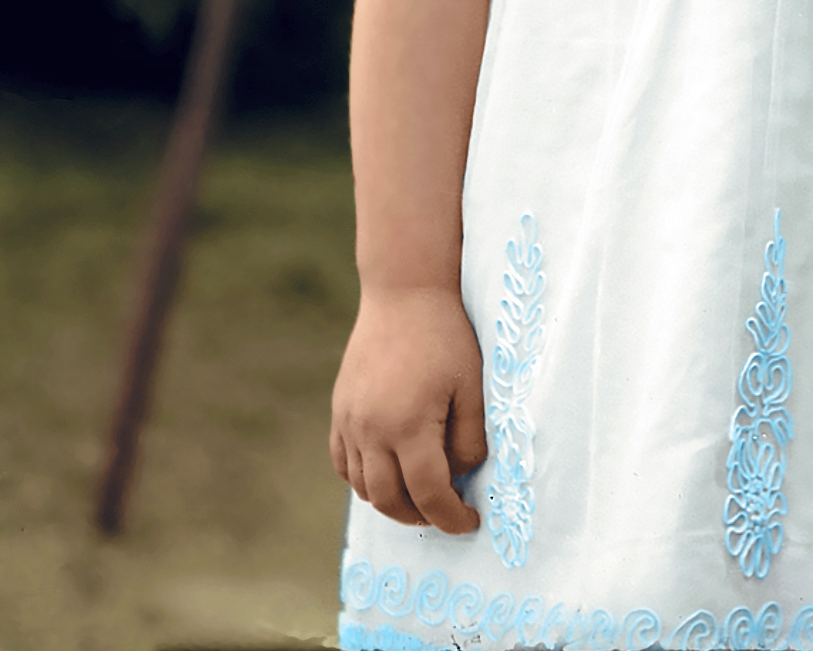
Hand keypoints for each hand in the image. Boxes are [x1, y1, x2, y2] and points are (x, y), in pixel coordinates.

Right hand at [330, 284, 487, 530]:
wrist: (404, 292)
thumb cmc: (446, 336)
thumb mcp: (472, 386)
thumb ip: (470, 439)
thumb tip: (460, 476)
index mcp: (409, 425)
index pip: (429, 493)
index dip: (451, 517)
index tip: (469, 522)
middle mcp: (372, 429)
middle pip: (391, 500)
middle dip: (421, 516)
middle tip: (445, 512)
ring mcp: (350, 421)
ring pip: (364, 488)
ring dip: (391, 501)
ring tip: (419, 494)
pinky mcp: (339, 410)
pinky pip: (343, 463)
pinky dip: (362, 480)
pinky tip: (386, 473)